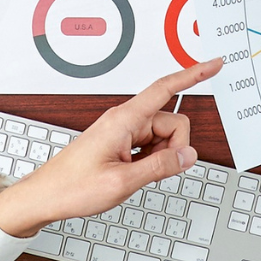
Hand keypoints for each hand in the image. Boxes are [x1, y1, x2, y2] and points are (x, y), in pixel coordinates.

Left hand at [0, 60, 221, 236]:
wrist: (46, 196)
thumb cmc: (73, 186)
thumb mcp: (122, 182)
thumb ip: (160, 167)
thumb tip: (188, 156)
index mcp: (124, 119)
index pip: (165, 88)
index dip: (193, 75)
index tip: (214, 64)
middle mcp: (125, 120)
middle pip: (173, 122)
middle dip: (173, 148)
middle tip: (151, 171)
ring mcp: (123, 131)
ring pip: (164, 138)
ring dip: (160, 158)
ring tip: (133, 174)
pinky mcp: (121, 142)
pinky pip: (151, 147)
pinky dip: (150, 161)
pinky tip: (132, 174)